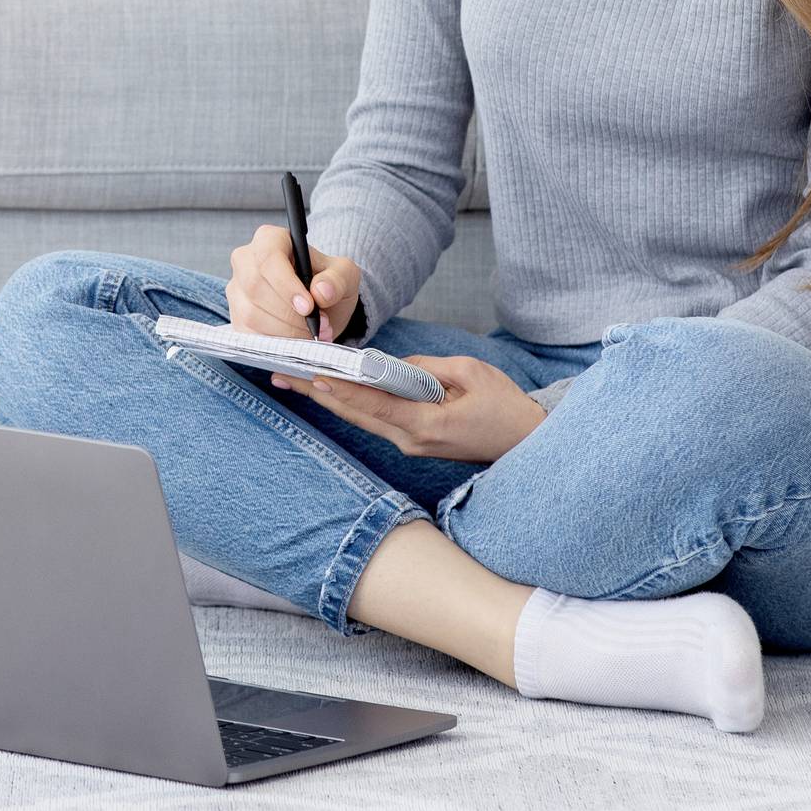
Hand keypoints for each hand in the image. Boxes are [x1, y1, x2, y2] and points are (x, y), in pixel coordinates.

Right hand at [226, 224, 362, 340]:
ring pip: (251, 314)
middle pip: (256, 287)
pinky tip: (297, 340)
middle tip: (319, 325)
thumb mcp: (345, 275)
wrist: (320, 308)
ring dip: (286, 331)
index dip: (286, 284)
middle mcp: (246, 260)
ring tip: (314, 333)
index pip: (268, 257)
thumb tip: (321, 291)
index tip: (308, 307)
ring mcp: (237, 290)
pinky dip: (276, 343)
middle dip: (289, 314)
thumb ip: (337, 279)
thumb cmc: (328, 283)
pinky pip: (249, 334)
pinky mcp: (236, 317)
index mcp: (270, 239)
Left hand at [272, 355, 545, 464]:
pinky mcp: (415, 442)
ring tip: (295, 381)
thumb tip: (390, 365)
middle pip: (357, 414)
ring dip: (329, 400)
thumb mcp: (469, 372)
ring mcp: (412, 445)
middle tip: (283, 374)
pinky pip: (377, 421)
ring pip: (362, 419)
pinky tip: (332, 391)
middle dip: (319, 393)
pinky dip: (353, 405)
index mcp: (426, 424)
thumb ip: (425, 368)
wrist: (527, 442)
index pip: (373, 404)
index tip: (310, 375)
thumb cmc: (504, 405)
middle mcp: (412, 440)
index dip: (340, 389)